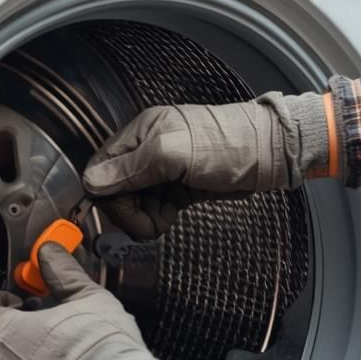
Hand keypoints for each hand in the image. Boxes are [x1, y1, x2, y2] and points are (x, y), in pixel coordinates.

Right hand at [81, 92, 334, 240]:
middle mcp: (148, 150)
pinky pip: (155, 207)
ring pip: (135, 203)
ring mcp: (164, 170)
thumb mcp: (174, 154)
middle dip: (128, 212)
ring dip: (144, 218)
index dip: (108, 195)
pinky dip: (158, 218)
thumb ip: (131, 168)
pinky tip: (171, 218)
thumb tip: (92, 182)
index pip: (102, 167)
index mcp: (141, 133)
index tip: (124, 214)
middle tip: (148, 226)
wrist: (268, 155)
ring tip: (164, 221)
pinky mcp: (180, 187)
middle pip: (116, 189)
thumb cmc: (227, 144)